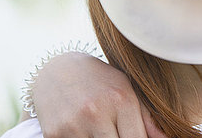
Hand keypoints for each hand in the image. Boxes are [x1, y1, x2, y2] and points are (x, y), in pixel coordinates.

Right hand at [31, 52, 166, 137]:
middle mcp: (97, 113)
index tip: (137, 137)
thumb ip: (148, 117)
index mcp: (121, 100)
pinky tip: (85, 132)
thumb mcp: (127, 89)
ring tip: (104, 130)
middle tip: (117, 132)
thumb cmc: (100, 80)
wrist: (57, 69)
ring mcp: (73, 125)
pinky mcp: (54, 134)